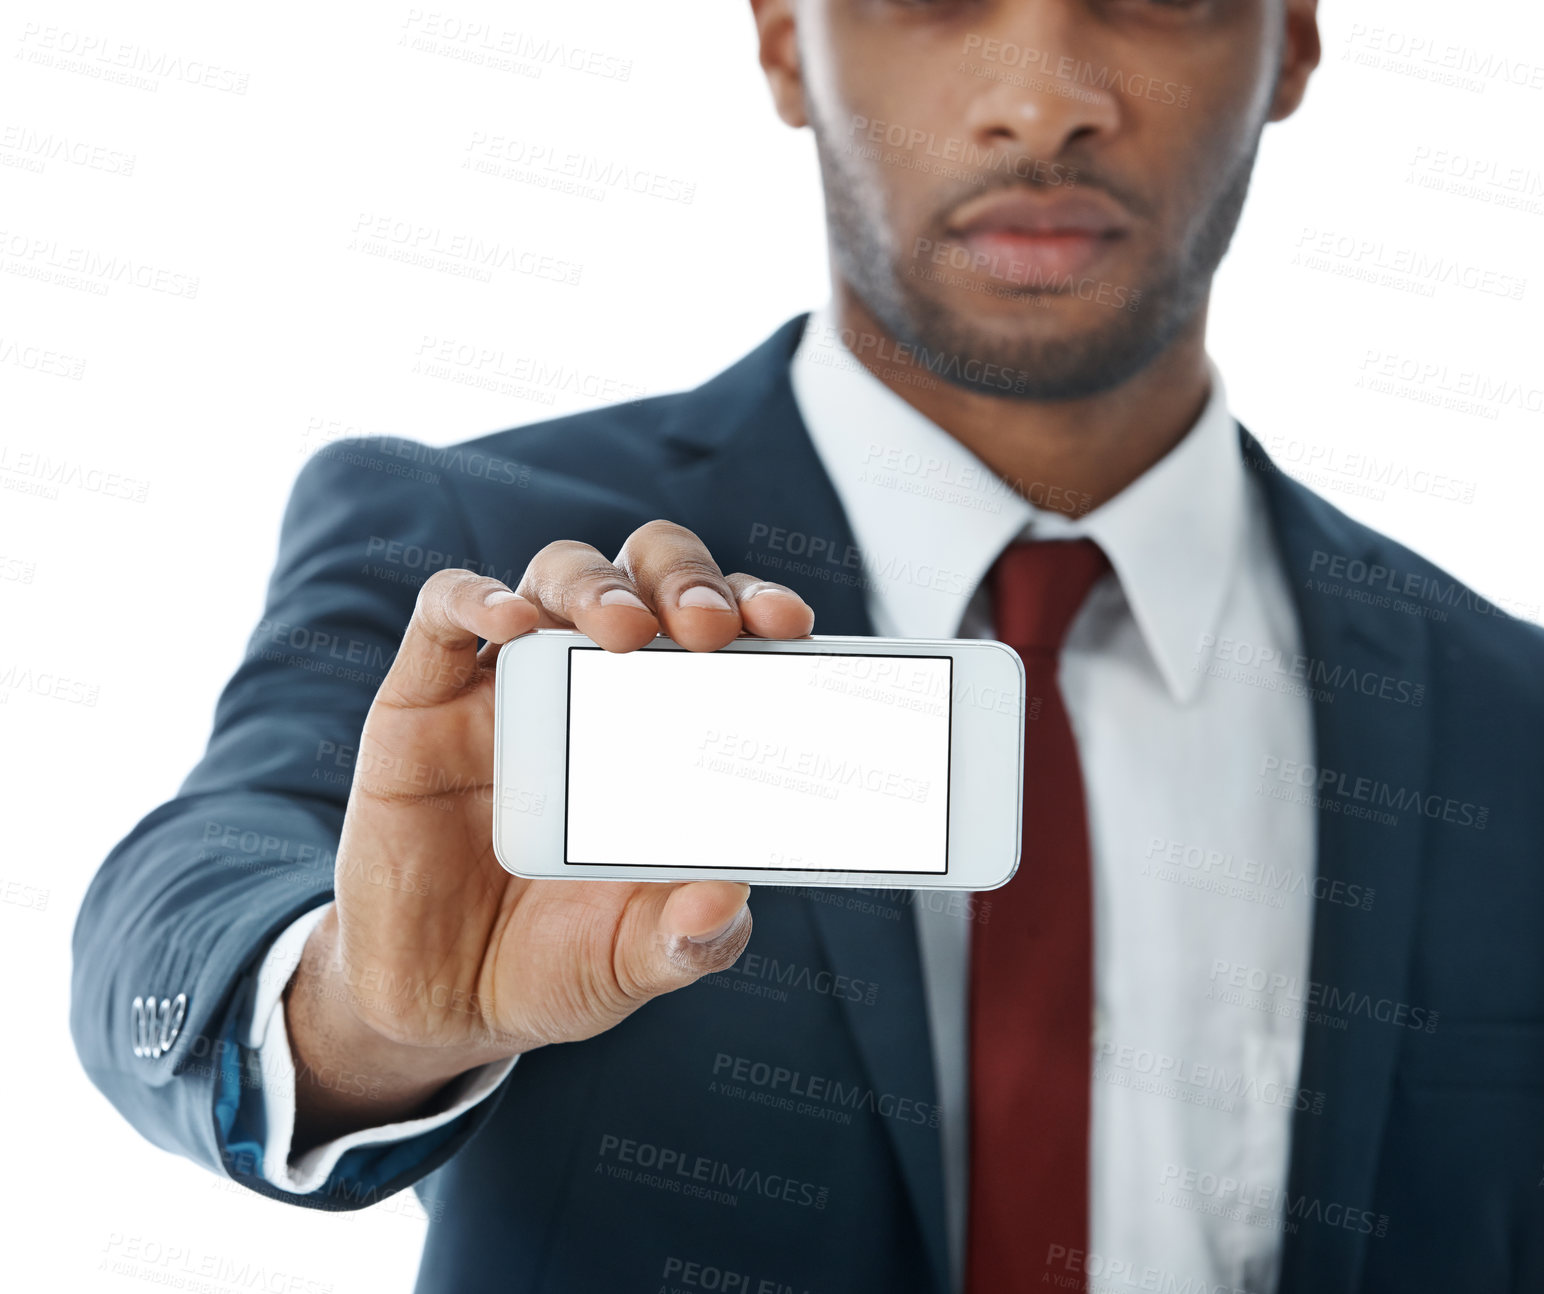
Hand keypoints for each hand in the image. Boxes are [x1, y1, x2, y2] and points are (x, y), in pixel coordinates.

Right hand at [285, 521, 814, 1146]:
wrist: (444, 1004)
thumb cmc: (558, 962)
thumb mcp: (638, 959)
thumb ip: (690, 937)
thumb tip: (727, 899)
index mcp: (664, 726)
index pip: (722, 629)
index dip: (756, 608)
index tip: (790, 625)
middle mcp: (593, 686)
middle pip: (645, 577)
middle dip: (686, 581)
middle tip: (710, 628)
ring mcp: (509, 685)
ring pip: (558, 576)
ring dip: (598, 587)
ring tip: (624, 631)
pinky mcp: (422, 700)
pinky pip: (442, 613)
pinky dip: (477, 597)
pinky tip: (514, 622)